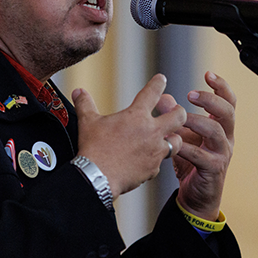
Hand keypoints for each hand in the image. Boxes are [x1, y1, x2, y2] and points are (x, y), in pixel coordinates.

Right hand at [72, 74, 186, 198]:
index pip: (153, 92)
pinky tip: (149, 160)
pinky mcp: (153, 169)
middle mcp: (151, 131)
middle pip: (179, 116)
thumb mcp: (87, 122)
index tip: (161, 79)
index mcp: (136, 116)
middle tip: (176, 111)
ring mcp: (155, 151)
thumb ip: (85, 104)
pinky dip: (156, 160)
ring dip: (173, 138)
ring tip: (167, 138)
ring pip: (177, 142)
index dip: (158, 83)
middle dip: (179, 112)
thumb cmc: (93, 149)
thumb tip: (78, 92)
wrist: (97, 177)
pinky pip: (161, 162)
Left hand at [157, 71, 235, 220]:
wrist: (194, 196)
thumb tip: (163, 97)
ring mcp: (222, 154)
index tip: (208, 73)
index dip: (221, 86)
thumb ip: (174, 117)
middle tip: (191, 94)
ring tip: (182, 117)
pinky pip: (202, 155)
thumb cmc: (190, 162)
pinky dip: (187, 147)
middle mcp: (226, 138)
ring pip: (217, 131)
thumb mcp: (182, 136)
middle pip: (228, 112)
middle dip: (210, 100)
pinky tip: (174, 143)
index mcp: (221, 126)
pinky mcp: (213, 170)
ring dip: (198, 121)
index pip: (228, 101)